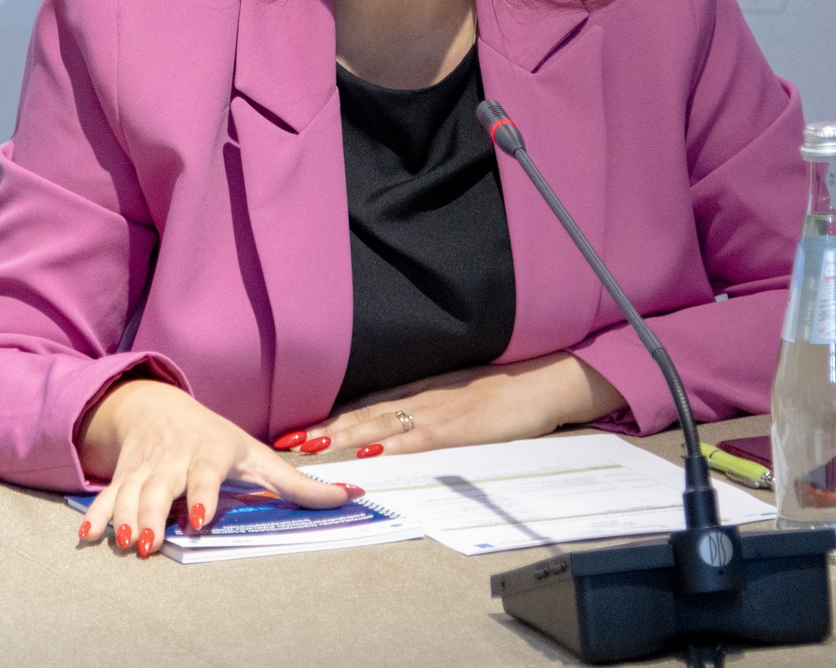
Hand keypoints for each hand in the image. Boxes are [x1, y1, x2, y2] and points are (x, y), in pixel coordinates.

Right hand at [75, 378, 350, 556]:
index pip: (205, 473)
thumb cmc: (216, 437)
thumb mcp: (258, 455)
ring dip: (126, 518)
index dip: (202, 494)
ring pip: (131, 493)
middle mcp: (174, 459)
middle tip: (149, 543)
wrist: (158, 406)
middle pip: (161, 487)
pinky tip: (89, 536)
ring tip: (126, 544)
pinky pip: (107, 496)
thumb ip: (299, 484)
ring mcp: (145, 468)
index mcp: (209, 453)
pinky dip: (97, 514)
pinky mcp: (122, 476)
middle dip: (154, 514)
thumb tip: (350, 496)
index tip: (200, 517)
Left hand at [311, 352, 624, 456]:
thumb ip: (433, 406)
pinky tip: (368, 455)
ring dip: (343, 437)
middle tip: (288, 441)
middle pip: (365, 414)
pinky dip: (391, 448)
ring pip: (382, 426)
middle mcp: (424, 397)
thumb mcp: (463, 393)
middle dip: (324, 428)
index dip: (332, 416)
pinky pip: (419, 440)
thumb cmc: (509, 388)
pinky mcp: (460, 429)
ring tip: (310, 447)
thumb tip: (401, 430)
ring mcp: (440, 413)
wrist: (547, 380)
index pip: (368, 403)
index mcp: (424, 389)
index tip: (299, 427)